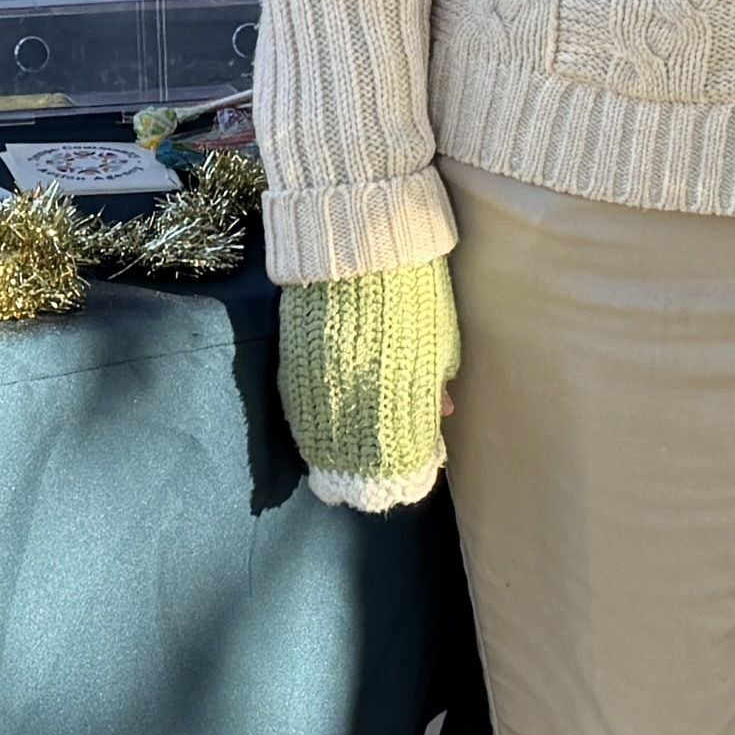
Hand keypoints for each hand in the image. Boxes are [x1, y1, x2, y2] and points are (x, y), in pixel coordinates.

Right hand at [272, 254, 459, 512]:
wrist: (357, 246)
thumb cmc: (412, 291)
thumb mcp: (439, 340)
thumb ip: (436, 383)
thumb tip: (443, 413)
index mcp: (400, 398)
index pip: (400, 457)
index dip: (406, 474)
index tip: (412, 477)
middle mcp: (357, 403)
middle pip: (357, 463)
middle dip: (368, 480)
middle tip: (375, 488)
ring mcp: (319, 388)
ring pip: (321, 447)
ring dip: (335, 462)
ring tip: (343, 476)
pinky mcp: (292, 369)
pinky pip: (300, 417)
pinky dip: (312, 433)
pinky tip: (319, 442)